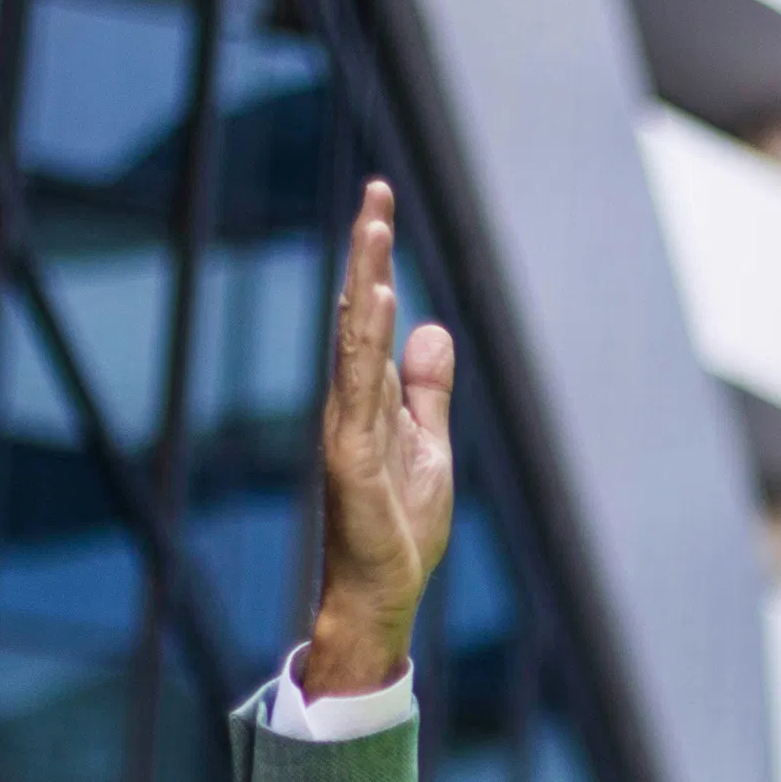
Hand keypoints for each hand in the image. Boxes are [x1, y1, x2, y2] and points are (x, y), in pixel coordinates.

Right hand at [308, 177, 456, 695]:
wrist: (381, 591)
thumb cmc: (399, 528)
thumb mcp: (429, 444)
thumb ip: (428, 390)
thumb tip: (434, 329)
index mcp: (369, 398)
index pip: (370, 317)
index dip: (375, 262)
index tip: (380, 205)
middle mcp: (350, 402)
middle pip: (356, 313)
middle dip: (367, 251)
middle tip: (378, 190)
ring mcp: (346, 426)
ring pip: (353, 338)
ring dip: (364, 278)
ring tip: (374, 225)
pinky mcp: (352, 455)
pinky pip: (358, 387)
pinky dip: (365, 341)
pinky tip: (374, 298)